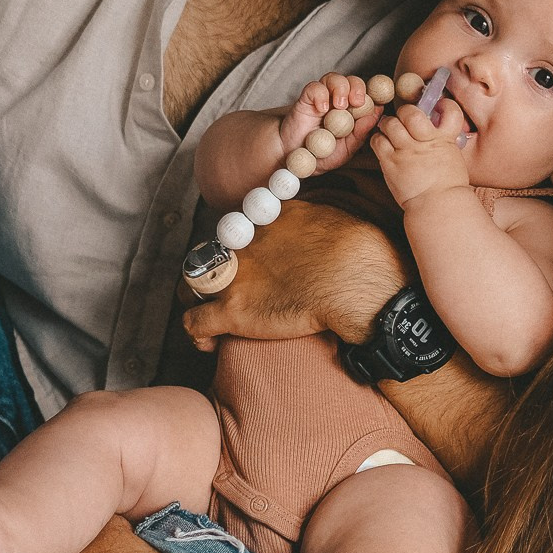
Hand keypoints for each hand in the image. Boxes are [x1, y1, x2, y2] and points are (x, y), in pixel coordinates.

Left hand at [179, 199, 406, 348]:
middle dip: (214, 269)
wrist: (356, 281)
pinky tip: (208, 342)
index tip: (252, 263)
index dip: (241, 248)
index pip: (238, 228)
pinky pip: (194, 322)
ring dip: (197, 298)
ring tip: (209, 314)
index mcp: (269, 217)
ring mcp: (234, 276)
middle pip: (210, 251)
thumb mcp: (339, 212)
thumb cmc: (361, 251)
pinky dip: (196, 334)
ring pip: (191, 283)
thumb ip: (318, 210)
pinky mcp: (232, 311)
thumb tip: (317, 210)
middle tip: (228, 288)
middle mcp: (244, 241)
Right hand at [276, 73, 381, 174]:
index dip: (375, 92)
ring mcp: (323, 99)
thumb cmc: (323, 155)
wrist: (296, 161)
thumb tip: (378, 114)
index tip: (380, 100)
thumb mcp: (347, 149)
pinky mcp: (306, 99)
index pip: (368, 95)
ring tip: (339, 106)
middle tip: (357, 102)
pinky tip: (321, 109)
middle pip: (353, 82)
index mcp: (353, 112)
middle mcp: (339, 102)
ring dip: (341, 88)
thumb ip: (361, 132)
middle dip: (358, 87)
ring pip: (335, 78)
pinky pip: (314, 87)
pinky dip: (320, 94)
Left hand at [371, 101, 470, 207]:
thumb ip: (444, 141)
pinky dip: (378, 139)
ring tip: (390, 130)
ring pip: (390, 124)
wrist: (439, 206)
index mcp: (445, 139)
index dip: (444, 105)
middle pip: (410, 113)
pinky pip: (377, 141)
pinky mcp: (390, 163)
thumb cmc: (448, 186)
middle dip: (405, 112)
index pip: (449, 110)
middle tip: (404, 119)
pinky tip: (383, 144)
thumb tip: (438, 130)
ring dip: (389, 125)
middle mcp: (425, 141)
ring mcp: (406, 151)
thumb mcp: (453, 157)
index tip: (439, 106)